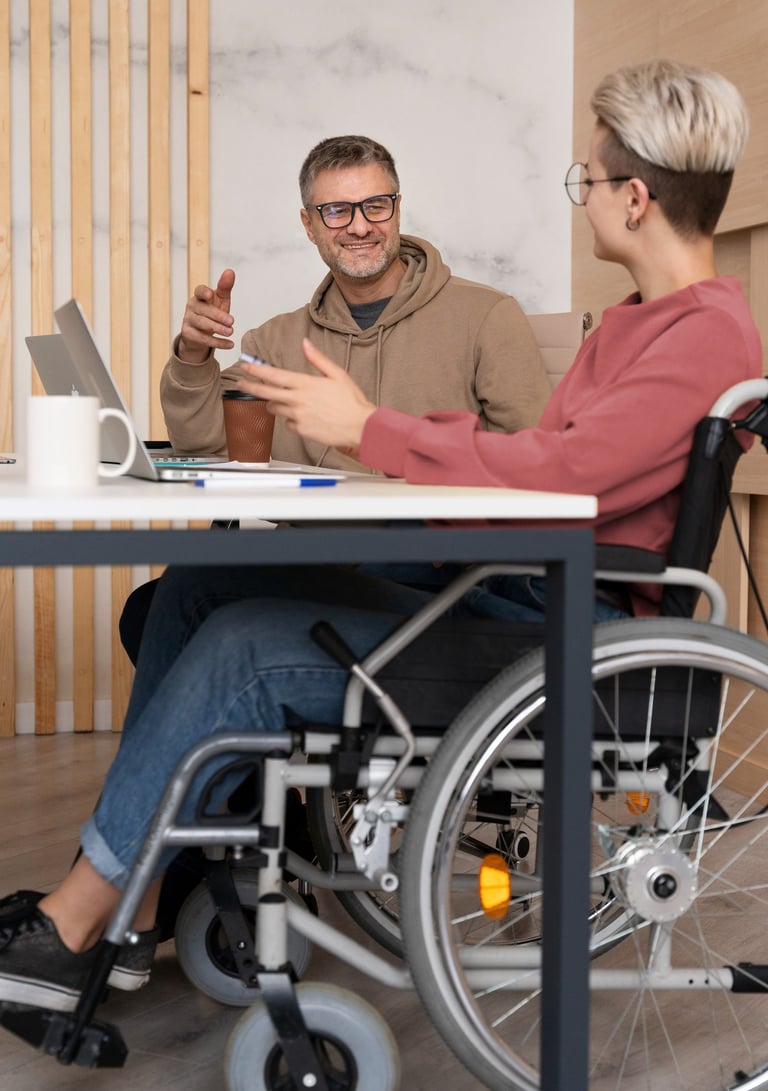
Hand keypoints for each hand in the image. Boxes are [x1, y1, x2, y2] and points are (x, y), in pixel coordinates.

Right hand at [177, 268, 235, 362]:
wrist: (200, 334)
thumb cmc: (212, 312)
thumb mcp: (220, 300)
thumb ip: (225, 287)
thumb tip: (230, 271)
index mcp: (200, 296)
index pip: (199, 290)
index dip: (203, 292)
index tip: (210, 295)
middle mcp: (192, 306)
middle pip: (204, 310)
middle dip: (218, 316)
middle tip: (232, 321)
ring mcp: (188, 320)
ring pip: (202, 324)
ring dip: (217, 329)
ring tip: (231, 332)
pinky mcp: (188, 334)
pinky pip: (203, 339)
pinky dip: (218, 343)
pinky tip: (230, 344)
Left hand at [238, 338, 376, 452]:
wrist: (360, 427)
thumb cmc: (352, 402)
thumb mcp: (337, 374)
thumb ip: (318, 359)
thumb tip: (305, 343)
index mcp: (306, 384)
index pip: (274, 375)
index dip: (257, 370)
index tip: (246, 366)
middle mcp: (298, 400)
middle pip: (266, 393)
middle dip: (250, 386)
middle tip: (240, 383)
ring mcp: (298, 417)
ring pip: (275, 409)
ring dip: (274, 403)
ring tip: (282, 400)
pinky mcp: (301, 431)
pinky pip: (288, 424)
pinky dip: (292, 420)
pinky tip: (304, 417)